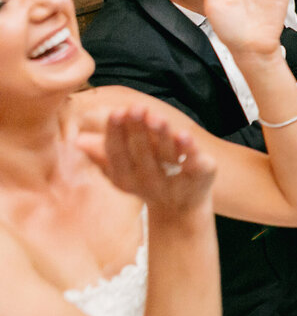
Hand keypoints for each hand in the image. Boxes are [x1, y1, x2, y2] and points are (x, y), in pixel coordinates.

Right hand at [76, 106, 216, 216]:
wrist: (181, 207)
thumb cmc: (147, 178)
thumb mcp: (123, 168)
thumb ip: (103, 153)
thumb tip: (77, 139)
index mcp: (126, 176)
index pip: (117, 153)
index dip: (116, 133)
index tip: (116, 112)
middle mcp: (148, 180)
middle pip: (141, 152)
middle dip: (138, 130)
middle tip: (136, 108)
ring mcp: (174, 179)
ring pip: (166, 155)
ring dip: (161, 136)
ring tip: (156, 117)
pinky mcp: (199, 174)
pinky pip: (193, 162)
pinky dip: (188, 150)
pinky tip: (185, 134)